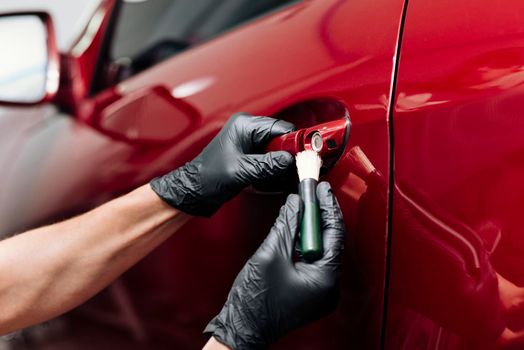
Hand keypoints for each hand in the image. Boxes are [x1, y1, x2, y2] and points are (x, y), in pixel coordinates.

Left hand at [150, 113, 294, 215]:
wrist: (193, 191)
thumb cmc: (207, 177)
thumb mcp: (241, 171)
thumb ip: (267, 165)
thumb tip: (290, 161)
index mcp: (244, 125)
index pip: (280, 127)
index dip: (294, 142)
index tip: (304, 155)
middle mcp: (248, 129)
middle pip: (281, 138)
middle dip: (288, 155)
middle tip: (294, 169)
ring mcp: (249, 142)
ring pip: (278, 149)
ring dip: (282, 163)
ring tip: (281, 177)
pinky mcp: (250, 155)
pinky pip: (270, 158)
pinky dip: (275, 169)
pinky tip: (273, 179)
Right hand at [204, 182, 344, 348]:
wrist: (241, 329)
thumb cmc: (255, 301)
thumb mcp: (271, 253)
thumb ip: (287, 224)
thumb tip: (297, 202)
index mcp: (326, 278)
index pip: (334, 233)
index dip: (328, 207)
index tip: (322, 188)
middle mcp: (329, 286)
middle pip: (331, 240)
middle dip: (321, 215)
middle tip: (314, 191)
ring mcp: (320, 290)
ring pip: (322, 249)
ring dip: (312, 227)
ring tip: (306, 204)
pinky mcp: (310, 290)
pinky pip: (314, 260)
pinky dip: (306, 242)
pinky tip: (298, 227)